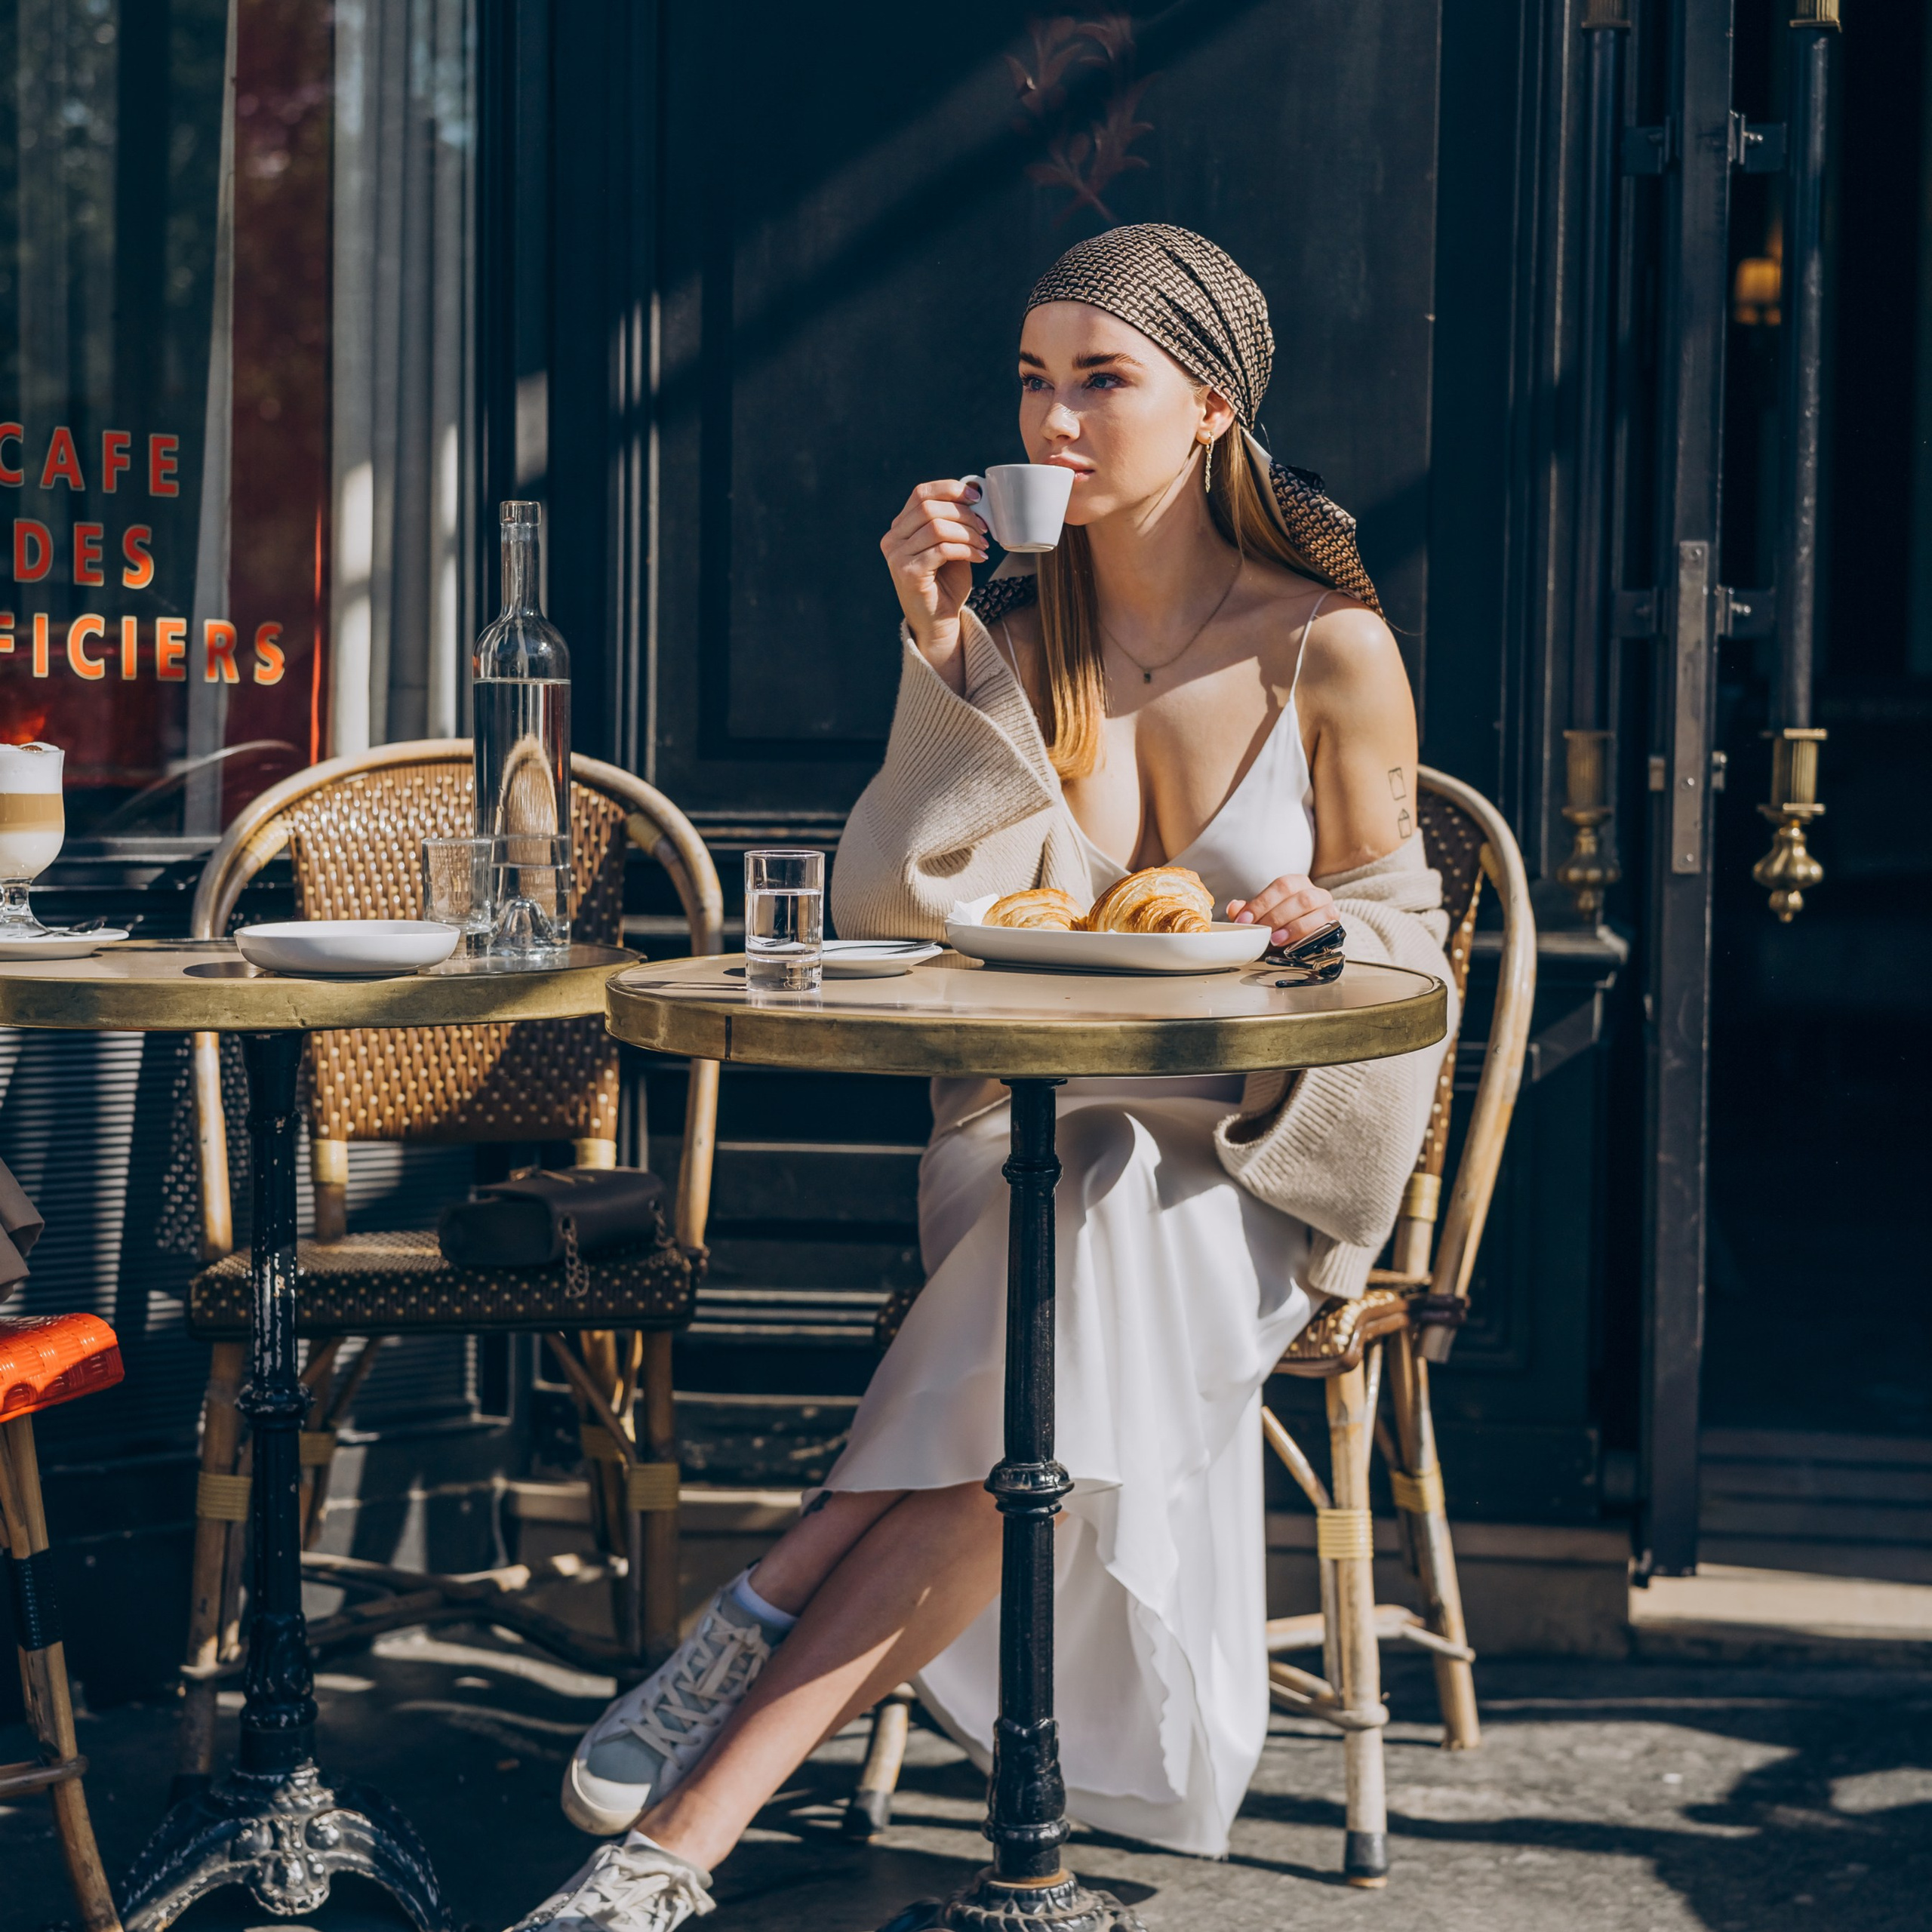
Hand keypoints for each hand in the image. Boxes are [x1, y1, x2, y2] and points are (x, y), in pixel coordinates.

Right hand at [881, 480, 989, 672]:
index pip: (921, 493)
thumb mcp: (952, 544)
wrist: (939, 622)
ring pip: (936, 527)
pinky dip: (966, 550)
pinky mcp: (908, 573)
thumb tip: (974, 490)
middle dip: (963, 514)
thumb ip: (955, 521)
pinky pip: (941, 550)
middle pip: (929, 507)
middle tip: (984, 527)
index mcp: (901, 527)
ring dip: (967, 533)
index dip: (950, 489)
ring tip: (983, 544)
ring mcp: (896, 556)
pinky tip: (979, 557)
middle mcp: (893, 539)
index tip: (977, 497)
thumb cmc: (947, 583)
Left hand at [1226, 875, 1335, 948]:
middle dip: (1275, 915)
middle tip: (1260, 931)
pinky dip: (1307, 933)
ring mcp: (1327, 905)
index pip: (1280, 886)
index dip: (1261, 903)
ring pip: (1312, 908)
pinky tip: (1293, 944)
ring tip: (1275, 939)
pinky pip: (1325, 924)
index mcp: (1296, 882)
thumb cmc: (1283, 922)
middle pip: (1298, 897)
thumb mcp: (1264, 916)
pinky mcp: (1334, 922)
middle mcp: (1314, 890)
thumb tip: (1233, 908)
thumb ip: (1248, 911)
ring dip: (1292, 925)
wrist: (1308, 934)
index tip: (1244, 920)